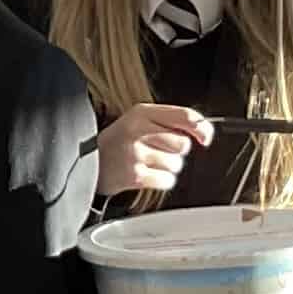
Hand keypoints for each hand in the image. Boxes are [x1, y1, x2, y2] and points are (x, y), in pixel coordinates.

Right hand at [97, 104, 212, 197]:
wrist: (87, 162)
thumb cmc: (119, 142)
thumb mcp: (139, 120)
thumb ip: (170, 121)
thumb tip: (205, 134)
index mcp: (141, 113)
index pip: (184, 116)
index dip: (201, 128)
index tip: (205, 138)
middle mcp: (137, 131)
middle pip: (183, 144)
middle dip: (176, 151)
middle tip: (158, 151)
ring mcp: (135, 154)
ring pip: (176, 164)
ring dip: (168, 167)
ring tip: (148, 163)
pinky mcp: (134, 176)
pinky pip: (167, 180)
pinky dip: (161, 181)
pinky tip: (146, 175)